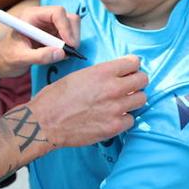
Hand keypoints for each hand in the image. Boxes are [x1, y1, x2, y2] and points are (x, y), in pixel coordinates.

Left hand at [0, 4, 79, 76]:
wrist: (1, 62)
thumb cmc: (6, 57)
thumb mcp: (20, 58)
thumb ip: (39, 56)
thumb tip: (61, 53)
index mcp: (32, 15)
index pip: (57, 12)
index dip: (66, 27)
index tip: (68, 45)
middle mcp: (42, 17)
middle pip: (68, 17)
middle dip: (72, 34)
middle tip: (70, 51)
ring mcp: (49, 26)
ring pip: (71, 26)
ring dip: (71, 40)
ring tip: (62, 55)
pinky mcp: (53, 35)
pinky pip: (68, 37)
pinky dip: (69, 46)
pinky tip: (60, 56)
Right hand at [31, 55, 147, 147]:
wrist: (45, 123)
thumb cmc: (54, 98)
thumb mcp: (77, 76)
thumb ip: (99, 75)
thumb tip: (113, 76)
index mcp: (102, 72)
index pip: (133, 62)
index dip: (132, 65)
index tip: (129, 70)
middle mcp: (113, 88)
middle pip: (143, 80)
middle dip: (137, 82)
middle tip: (130, 86)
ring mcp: (115, 108)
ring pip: (141, 100)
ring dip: (133, 100)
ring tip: (121, 103)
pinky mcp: (114, 126)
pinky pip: (131, 120)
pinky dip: (124, 119)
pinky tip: (113, 118)